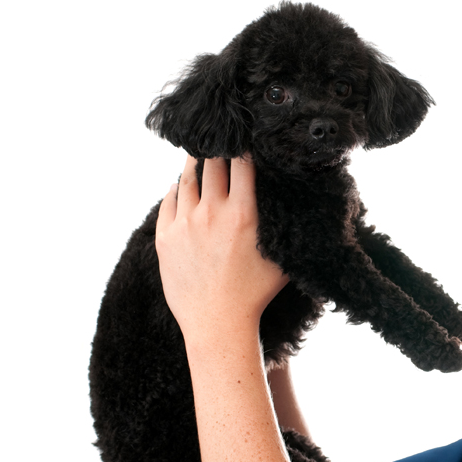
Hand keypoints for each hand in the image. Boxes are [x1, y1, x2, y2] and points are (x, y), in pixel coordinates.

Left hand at [155, 156, 287, 342]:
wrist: (217, 323)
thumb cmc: (255, 295)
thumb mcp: (280, 257)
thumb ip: (284, 227)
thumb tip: (296, 204)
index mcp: (244, 214)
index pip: (243, 163)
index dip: (245, 146)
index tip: (247, 138)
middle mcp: (212, 212)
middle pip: (213, 162)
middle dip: (219, 147)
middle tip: (222, 138)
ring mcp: (185, 223)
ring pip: (187, 178)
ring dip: (195, 162)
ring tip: (200, 152)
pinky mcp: (165, 237)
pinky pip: (169, 200)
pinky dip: (177, 188)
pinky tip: (182, 185)